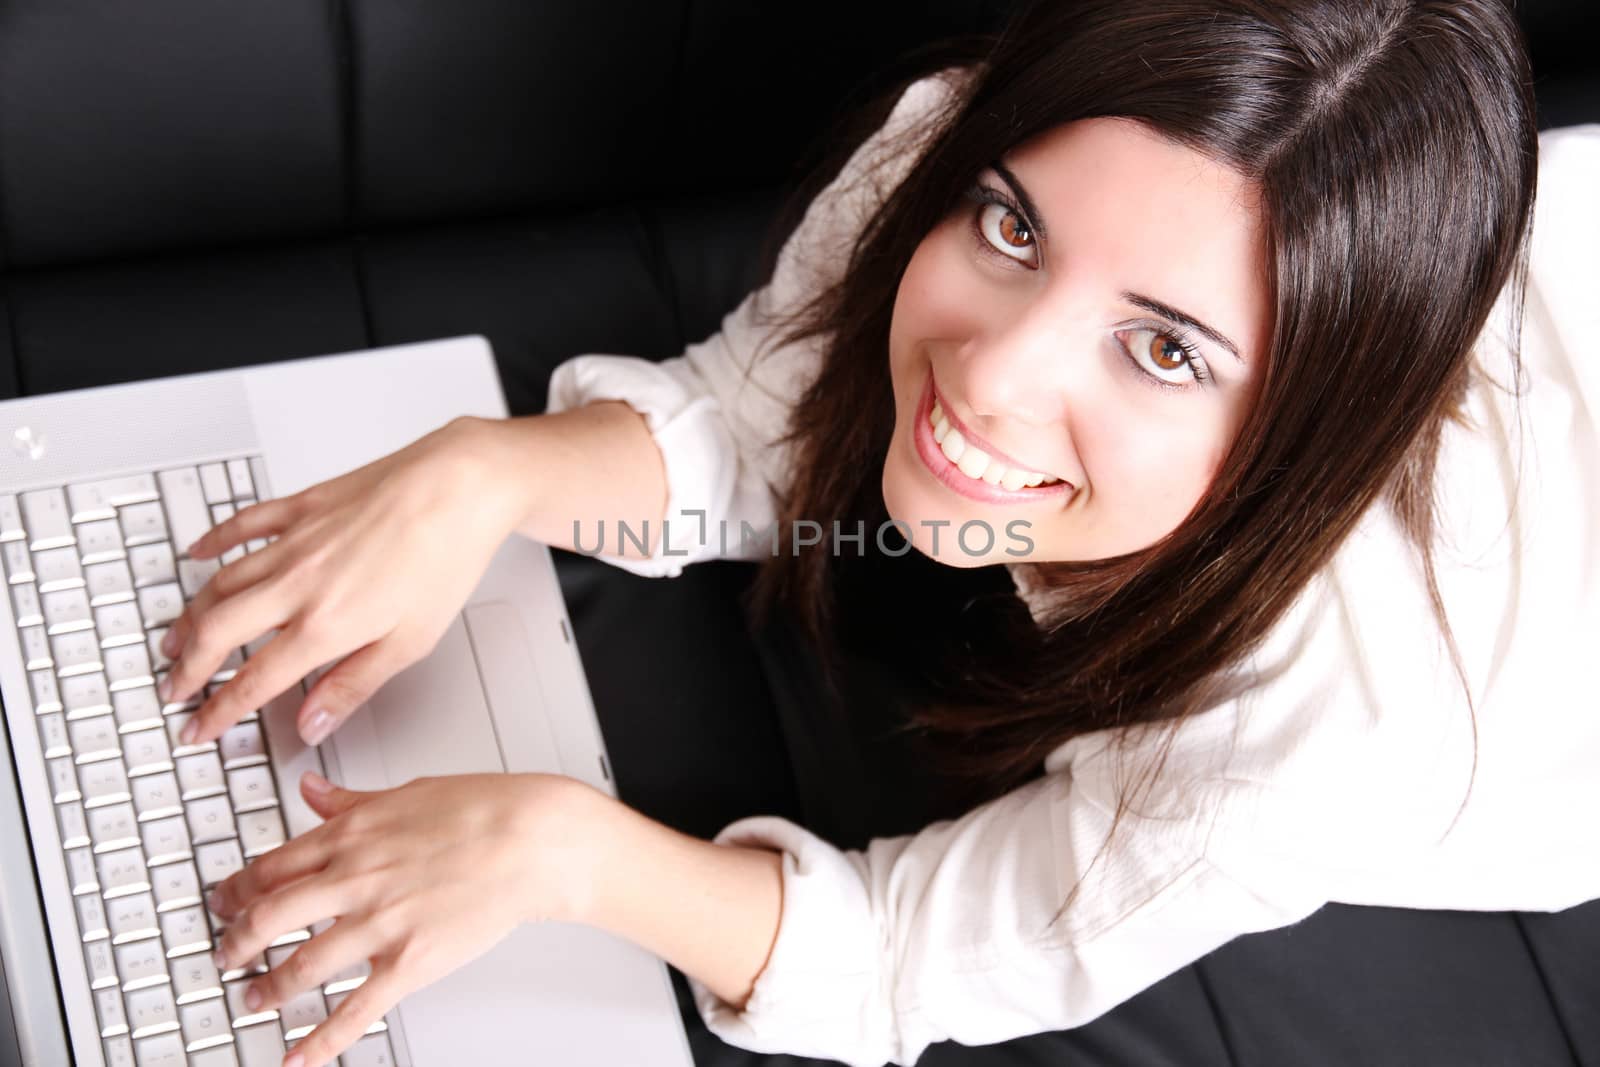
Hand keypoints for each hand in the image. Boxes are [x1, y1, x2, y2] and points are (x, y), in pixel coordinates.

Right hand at [159, 416, 526, 746]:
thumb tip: (312, 725)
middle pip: (218, 632)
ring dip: (191, 616)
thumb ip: (353, 685)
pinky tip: (198, 555)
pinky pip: (242, 525)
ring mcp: (295, 542)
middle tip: (174, 687)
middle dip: (188, 666)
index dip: (219, 710)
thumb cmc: (445, 558)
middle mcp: (298, 584)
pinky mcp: (303, 507)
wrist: (459, 488)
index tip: (200, 727)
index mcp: (325, 625)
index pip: (253, 681)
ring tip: (177, 639)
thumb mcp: (410, 642)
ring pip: (221, 584)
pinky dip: (213, 542)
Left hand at [208, 770, 594, 1066]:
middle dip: (236, 943)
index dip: (237, 891)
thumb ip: (348, 800)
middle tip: (225, 957)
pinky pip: (354, 1010)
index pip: (270, 868)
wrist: (534, 839)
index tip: (226, 903)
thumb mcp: (405, 792)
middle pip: (267, 918)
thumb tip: (312, 790)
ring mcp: (379, 925)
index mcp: (350, 836)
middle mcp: (353, 880)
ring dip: (268, 989)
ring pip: (300, 966)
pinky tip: (298, 1056)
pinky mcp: (410, 963)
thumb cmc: (483, 809)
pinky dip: (320, 1041)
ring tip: (254, 1001)